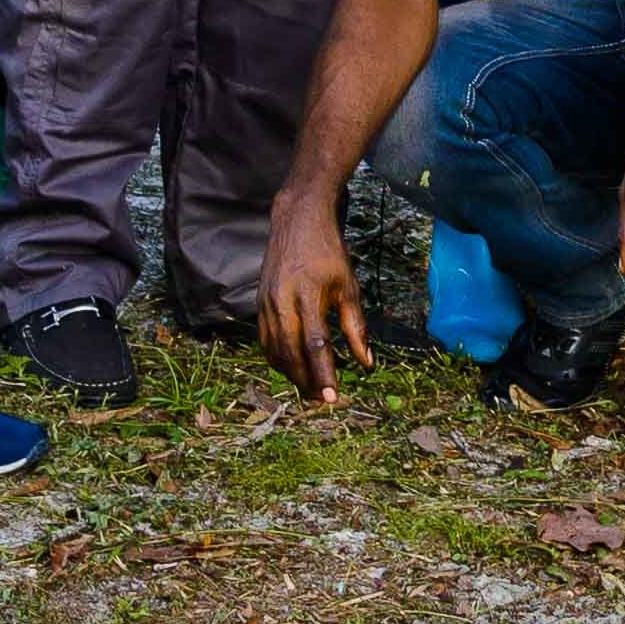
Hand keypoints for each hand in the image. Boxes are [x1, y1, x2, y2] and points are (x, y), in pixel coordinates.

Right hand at [254, 182, 371, 398]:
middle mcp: (282, 302)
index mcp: (308, 295)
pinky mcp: (258, 304)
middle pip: (291, 353)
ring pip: (275, 351)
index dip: (324, 373)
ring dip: (291, 374)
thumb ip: (356, 326)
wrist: (296, 222)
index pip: (315, 343)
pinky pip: (265, 341)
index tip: (333, 398)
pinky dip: (278, 359)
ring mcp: (266, 304)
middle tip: (322, 401)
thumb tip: (366, 363)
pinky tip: (292, 368)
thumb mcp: (349, 286)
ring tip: (309, 390)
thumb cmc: (329, 254)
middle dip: (306, 381)